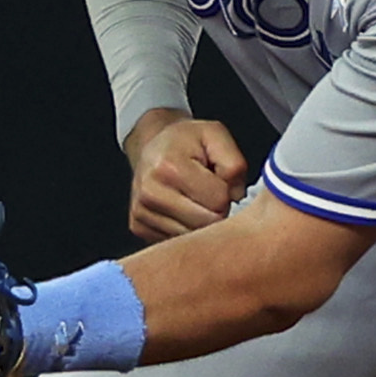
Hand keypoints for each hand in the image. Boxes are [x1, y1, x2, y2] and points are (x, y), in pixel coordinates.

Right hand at [125, 111, 248, 242]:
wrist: (154, 145)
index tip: (220, 181)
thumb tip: (236, 197)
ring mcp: (141, 212)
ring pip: (192, 236)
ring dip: (202, 221)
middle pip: (206, 222)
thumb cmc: (187, 141)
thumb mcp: (215, 135)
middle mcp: (150, 192)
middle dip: (218, 210)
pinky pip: (177, 240)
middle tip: (211, 192)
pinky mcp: (138, 227)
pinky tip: (184, 210)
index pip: (218, 201)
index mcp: (169, 167)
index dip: (228, 192)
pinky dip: (187, 229)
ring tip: (196, 199)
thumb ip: (234, 163)